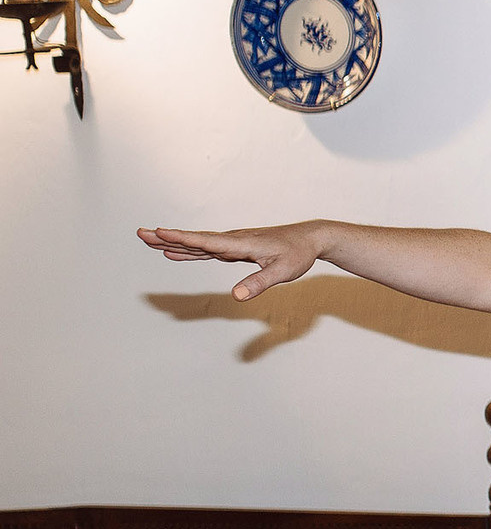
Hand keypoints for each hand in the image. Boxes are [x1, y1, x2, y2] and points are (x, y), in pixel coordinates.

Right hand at [138, 222, 324, 301]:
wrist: (311, 239)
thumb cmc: (298, 254)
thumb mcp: (283, 272)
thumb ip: (259, 282)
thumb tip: (237, 295)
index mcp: (241, 244)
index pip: (207, 242)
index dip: (183, 239)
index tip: (160, 233)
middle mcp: (232, 241)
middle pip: (195, 240)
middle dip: (167, 237)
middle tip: (141, 233)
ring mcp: (232, 244)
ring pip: (197, 243)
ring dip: (172, 241)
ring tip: (148, 239)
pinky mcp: (234, 248)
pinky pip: (205, 249)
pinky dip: (188, 249)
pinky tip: (174, 251)